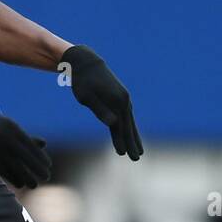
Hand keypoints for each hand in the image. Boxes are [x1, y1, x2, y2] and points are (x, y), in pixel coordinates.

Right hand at [0, 110, 51, 188]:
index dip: (40, 157)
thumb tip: (43, 144)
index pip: (30, 145)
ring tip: (34, 185)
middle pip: (25, 157)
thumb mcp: (6, 126)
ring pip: (14, 166)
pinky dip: (12, 178)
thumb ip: (24, 136)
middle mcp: (3, 137)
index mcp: (11, 127)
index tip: (48, 166)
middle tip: (46, 177)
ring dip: (26, 177)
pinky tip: (20, 184)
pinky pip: (2, 170)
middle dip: (37, 169)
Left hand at [63, 45, 142, 159]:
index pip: (121, 126)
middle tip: (137, 159)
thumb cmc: (82, 81)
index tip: (124, 155)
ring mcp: (124, 98)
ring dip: (134, 137)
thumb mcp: (87, 97)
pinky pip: (127, 116)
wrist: (85, 62)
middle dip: (133, 143)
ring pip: (130, 122)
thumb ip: (100, 110)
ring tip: (140, 151)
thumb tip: (114, 124)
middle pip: (129, 126)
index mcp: (118, 101)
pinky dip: (130, 127)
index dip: (122, 141)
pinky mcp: (120, 97)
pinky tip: (131, 134)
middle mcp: (124, 100)